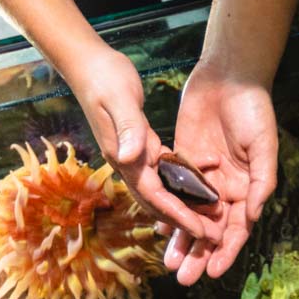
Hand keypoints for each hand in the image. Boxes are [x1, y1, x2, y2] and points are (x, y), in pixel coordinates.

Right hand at [63, 43, 211, 242]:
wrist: (87, 64)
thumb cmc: (103, 78)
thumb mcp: (119, 99)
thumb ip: (128, 127)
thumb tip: (132, 157)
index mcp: (123, 155)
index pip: (153, 193)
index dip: (176, 213)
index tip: (199, 228)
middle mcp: (127, 160)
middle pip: (157, 200)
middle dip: (183, 219)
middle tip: (211, 234)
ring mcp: (131, 153)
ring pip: (161, 189)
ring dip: (183, 205)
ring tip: (209, 218)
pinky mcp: (139, 144)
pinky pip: (162, 171)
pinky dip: (180, 182)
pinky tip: (198, 186)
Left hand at [163, 60, 275, 284]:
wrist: (229, 76)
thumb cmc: (254, 110)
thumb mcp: (264, 147)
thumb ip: (260, 183)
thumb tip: (251, 217)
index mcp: (247, 189)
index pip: (236, 230)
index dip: (226, 252)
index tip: (213, 271)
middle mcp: (225, 188)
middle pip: (210, 230)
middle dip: (199, 254)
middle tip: (185, 278)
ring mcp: (202, 176)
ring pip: (189, 215)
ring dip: (180, 239)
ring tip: (170, 263)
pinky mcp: (182, 160)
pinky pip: (172, 191)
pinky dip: (165, 210)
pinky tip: (157, 228)